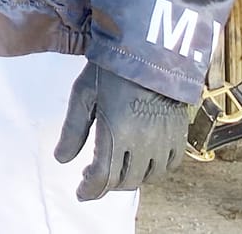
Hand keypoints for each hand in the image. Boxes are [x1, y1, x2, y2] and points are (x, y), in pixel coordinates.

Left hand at [55, 61, 188, 200]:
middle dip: (106, 183)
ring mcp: (164, 140)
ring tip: (116, 167)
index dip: (90, 190)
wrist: (148, 50)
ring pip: (147, 177)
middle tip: (94, 175)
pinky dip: (153, 171)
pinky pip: (168, 166)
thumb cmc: (110, 69)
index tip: (81, 193)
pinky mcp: (179, 134)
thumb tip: (61, 160)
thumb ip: (72, 130)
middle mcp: (143, 142)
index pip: (103, 177)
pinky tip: (141, 161)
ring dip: (129, 178)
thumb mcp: (83, 94)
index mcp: (116, 132)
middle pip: (124, 181)